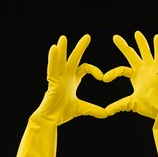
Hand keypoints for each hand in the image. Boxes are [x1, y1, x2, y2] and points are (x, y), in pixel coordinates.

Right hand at [10, 34, 105, 156]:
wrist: (51, 119)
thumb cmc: (62, 113)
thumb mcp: (82, 109)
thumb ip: (93, 110)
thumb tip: (106, 114)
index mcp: (72, 80)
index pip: (85, 68)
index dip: (94, 70)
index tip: (102, 77)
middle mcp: (65, 76)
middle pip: (73, 58)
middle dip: (80, 48)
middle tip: (88, 36)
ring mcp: (58, 78)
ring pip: (60, 60)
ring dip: (62, 49)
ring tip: (63, 38)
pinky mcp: (52, 82)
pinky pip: (52, 68)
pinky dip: (52, 58)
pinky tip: (54, 48)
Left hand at [104, 31, 157, 118]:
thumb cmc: (149, 107)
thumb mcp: (130, 104)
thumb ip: (118, 106)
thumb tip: (106, 112)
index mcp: (136, 77)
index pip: (122, 69)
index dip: (112, 72)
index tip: (104, 79)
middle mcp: (143, 71)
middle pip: (132, 56)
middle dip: (124, 47)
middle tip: (115, 37)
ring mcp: (151, 70)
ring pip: (145, 53)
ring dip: (141, 43)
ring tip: (136, 33)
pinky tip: (157, 37)